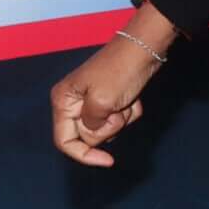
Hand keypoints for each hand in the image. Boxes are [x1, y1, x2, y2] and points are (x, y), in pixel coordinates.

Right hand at [50, 6, 174, 166]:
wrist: (145, 48)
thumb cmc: (121, 71)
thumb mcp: (101, 103)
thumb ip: (92, 127)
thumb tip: (92, 135)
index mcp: (63, 101)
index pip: (65, 141)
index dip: (84, 155)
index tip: (108, 161)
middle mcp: (74, 103)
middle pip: (88, 137)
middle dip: (108, 128)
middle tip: (118, 109)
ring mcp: (93, 101)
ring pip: (106, 129)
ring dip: (122, 119)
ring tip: (127, 99)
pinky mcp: (111, 99)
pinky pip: (120, 119)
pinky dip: (130, 112)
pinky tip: (134, 97)